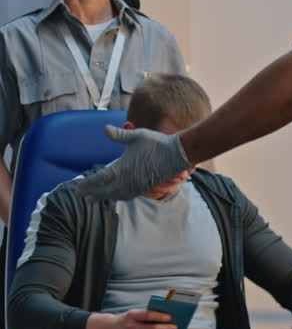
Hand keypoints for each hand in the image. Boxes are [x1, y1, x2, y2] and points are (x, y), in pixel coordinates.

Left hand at [73, 127, 191, 201]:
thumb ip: (119, 135)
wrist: (177, 155)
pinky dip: (117, 197)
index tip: (78, 187)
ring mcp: (136, 185)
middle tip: (80, 196)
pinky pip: (127, 195)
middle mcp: (128, 180)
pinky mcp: (144, 187)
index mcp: (123, 168)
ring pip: (116, 195)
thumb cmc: (157, 143)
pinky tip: (115, 197)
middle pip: (105, 190)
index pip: (100, 179)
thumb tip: (105, 129)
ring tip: (93, 199)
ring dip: (103, 197)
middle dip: (92, 193)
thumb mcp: (136, 135)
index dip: (88, 184)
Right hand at [86, 309, 177, 328]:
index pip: (148, 315)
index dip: (160, 316)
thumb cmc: (126, 320)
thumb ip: (146, 316)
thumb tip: (166, 319)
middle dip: (166, 328)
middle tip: (175, 327)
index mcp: (130, 315)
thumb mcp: (133, 314)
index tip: (170, 317)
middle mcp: (130, 327)